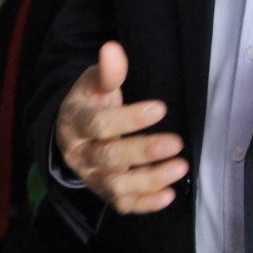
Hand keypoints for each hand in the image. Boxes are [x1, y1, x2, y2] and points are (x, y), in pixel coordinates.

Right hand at [56, 41, 186, 213]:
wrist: (71, 132)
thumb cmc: (90, 103)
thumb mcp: (93, 83)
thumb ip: (107, 71)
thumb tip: (112, 49)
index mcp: (74, 123)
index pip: (98, 124)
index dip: (129, 119)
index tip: (160, 109)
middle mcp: (80, 155)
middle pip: (109, 158)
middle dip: (143, 151)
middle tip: (176, 143)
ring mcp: (91, 177)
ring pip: (117, 186)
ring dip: (150, 179)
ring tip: (180, 167)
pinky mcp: (104, 193)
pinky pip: (123, 204)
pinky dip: (146, 204)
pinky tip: (169, 195)